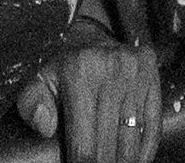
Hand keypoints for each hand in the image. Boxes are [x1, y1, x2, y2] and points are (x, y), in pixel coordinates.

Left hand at [12, 37, 160, 162]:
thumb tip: (46, 127)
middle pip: (109, 146)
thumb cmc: (64, 68)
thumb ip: (32, 103)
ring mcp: (136, 75)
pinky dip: (145, 152)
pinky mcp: (153, 78)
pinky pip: (153, 127)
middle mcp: (112, 71)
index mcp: (79, 73)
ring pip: (132, 141)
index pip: (83, 143)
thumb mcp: (40, 80)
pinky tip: (135, 162)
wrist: (93, 35)